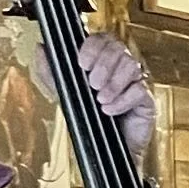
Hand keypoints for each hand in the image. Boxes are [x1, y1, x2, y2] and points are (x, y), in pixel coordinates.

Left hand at [35, 35, 154, 162]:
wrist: (104, 147)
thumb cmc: (89, 118)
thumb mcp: (63, 92)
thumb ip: (49, 70)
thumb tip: (41, 48)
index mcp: (102, 60)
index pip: (103, 39)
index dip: (93, 47)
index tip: (82, 64)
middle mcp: (121, 67)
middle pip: (119, 49)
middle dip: (104, 65)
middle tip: (92, 84)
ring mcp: (136, 82)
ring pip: (132, 67)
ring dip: (113, 84)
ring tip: (101, 100)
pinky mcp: (147, 100)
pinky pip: (139, 91)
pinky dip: (122, 101)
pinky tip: (110, 110)